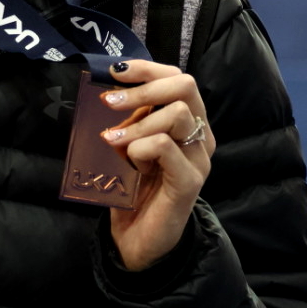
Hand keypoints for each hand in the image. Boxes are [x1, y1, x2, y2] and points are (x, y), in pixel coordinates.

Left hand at [99, 60, 215, 271]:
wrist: (138, 238)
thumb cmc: (132, 188)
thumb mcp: (129, 144)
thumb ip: (129, 119)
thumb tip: (107, 90)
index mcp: (188, 122)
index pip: (178, 78)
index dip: (147, 69)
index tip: (115, 71)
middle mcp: (200, 135)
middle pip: (185, 86)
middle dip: (143, 89)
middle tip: (109, 102)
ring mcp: (198, 159)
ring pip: (177, 114)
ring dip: (138, 122)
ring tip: (114, 139)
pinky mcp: (189, 182)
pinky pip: (166, 147)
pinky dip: (141, 147)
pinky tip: (130, 162)